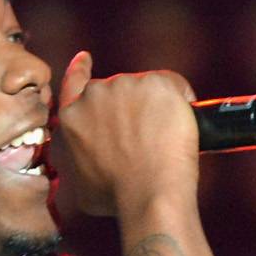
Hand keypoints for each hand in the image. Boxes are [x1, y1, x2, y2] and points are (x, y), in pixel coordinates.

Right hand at [51, 51, 200, 218]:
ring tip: (166, 138)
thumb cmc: (117, 197)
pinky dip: (182, 100)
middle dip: (132, 107)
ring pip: (146, 88)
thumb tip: (87, 160)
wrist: (148, 194)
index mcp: (72, 118)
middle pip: (117, 90)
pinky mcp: (155, 84)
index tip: (85, 59)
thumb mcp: (79, 183)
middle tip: (149, 136)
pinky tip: (184, 123)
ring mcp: (125, 86)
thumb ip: (77, 160)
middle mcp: (94, 96)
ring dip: (157, 105)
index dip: (80, 69)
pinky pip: (173, 86)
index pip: (74, 82)